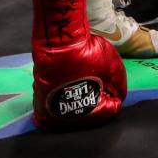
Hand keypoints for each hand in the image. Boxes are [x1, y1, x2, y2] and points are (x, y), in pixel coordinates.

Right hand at [30, 0, 125, 130]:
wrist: (56, 37)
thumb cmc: (85, 54)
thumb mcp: (113, 67)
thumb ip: (119, 86)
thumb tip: (116, 95)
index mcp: (84, 115)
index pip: (109, 111)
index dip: (113, 92)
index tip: (109, 79)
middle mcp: (62, 119)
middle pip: (88, 112)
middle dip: (94, 96)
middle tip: (96, 77)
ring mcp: (47, 108)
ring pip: (70, 107)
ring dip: (77, 95)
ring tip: (82, 76)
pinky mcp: (38, 96)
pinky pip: (55, 100)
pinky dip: (62, 92)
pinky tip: (68, 78)